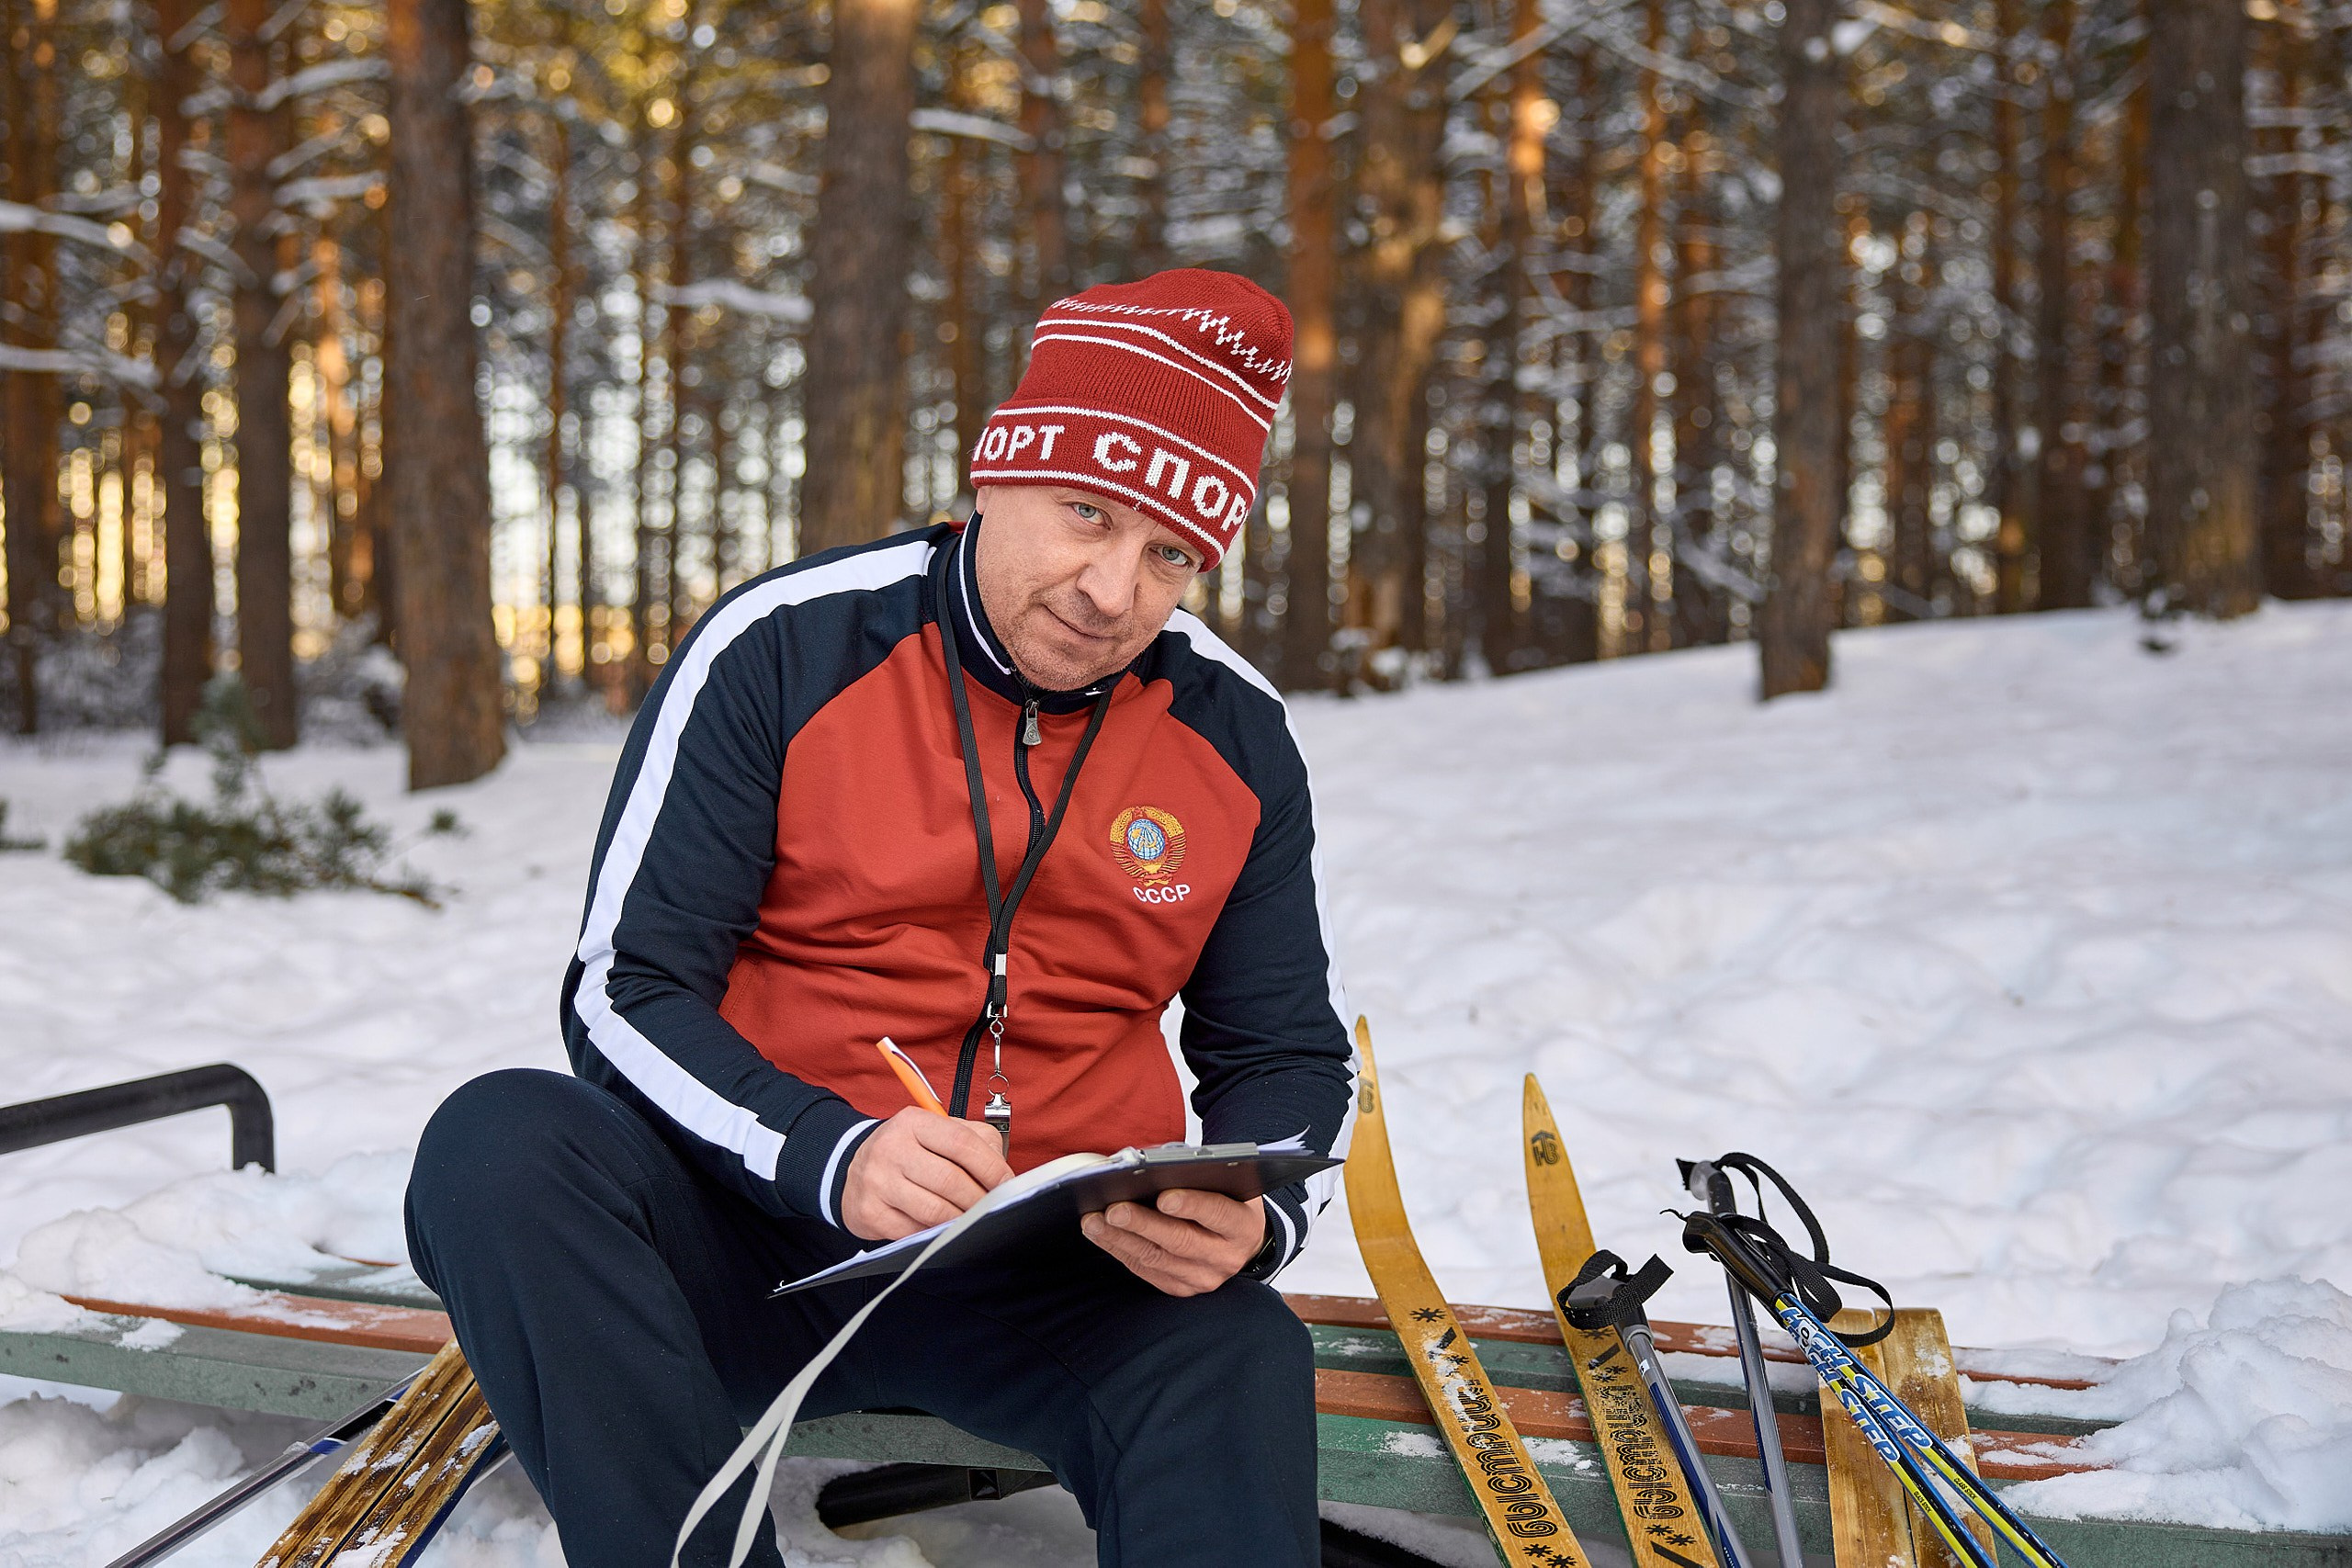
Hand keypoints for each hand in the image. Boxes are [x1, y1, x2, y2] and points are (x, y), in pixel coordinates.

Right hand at [841, 1108, 1012, 1241]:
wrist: (855, 1168)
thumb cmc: (908, 1151)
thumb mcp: (936, 1132)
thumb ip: (974, 1142)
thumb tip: (1002, 1173)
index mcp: (913, 1122)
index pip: (962, 1143)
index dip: (991, 1167)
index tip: (1006, 1184)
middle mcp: (891, 1148)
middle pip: (950, 1180)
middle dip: (979, 1199)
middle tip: (991, 1207)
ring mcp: (877, 1181)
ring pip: (934, 1211)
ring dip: (960, 1220)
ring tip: (971, 1219)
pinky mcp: (869, 1212)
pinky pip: (914, 1231)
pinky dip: (934, 1233)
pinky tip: (941, 1227)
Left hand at [1081, 1190, 1264, 1296]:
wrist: (1238, 1241)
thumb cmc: (1225, 1200)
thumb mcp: (1224, 1183)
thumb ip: (1196, 1173)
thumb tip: (1151, 1164)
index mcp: (1242, 1226)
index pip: (1218, 1213)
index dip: (1191, 1204)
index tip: (1163, 1196)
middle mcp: (1226, 1257)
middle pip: (1181, 1241)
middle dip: (1143, 1224)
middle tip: (1114, 1209)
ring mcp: (1203, 1277)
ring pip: (1156, 1259)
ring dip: (1120, 1238)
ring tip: (1094, 1220)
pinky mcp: (1180, 1288)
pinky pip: (1145, 1270)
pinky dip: (1119, 1251)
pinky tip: (1101, 1234)